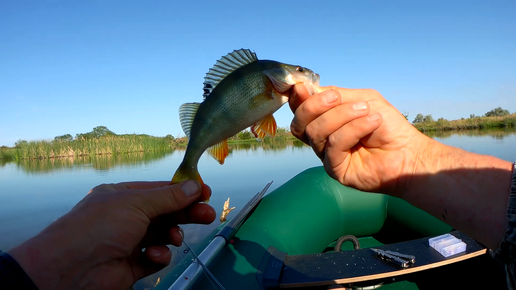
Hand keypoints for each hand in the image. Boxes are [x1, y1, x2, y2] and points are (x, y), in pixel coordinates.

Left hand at [9, 180, 215, 289]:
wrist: (71, 270)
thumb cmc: (100, 227)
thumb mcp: (136, 204)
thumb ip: (168, 197)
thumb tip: (194, 186)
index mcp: (121, 196)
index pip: (158, 191)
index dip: (182, 191)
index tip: (205, 192)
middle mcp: (124, 217)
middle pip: (164, 213)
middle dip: (185, 213)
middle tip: (207, 215)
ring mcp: (127, 242)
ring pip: (161, 235)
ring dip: (171, 236)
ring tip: (175, 239)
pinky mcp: (130, 265)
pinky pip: (153, 257)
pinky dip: (158, 256)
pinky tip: (154, 256)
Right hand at [290, 84, 512, 249]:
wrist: (408, 151)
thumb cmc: (387, 126)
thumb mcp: (362, 100)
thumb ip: (336, 95)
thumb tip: (305, 88)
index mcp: (324, 120)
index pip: (299, 109)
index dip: (297, 98)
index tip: (303, 87)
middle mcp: (321, 138)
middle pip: (299, 123)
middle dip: (314, 106)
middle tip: (336, 98)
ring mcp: (326, 154)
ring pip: (316, 132)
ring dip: (341, 116)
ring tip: (366, 111)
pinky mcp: (334, 169)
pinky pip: (333, 145)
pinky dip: (353, 130)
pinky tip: (372, 123)